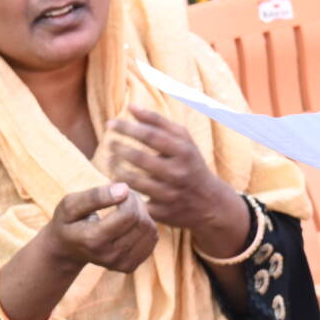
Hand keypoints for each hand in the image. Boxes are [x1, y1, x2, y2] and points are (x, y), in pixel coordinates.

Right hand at [39, 181, 159, 274]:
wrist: (67, 249)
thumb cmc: (68, 221)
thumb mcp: (71, 204)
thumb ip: (95, 196)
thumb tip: (125, 189)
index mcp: (92, 240)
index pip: (129, 215)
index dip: (129, 197)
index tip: (118, 191)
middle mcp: (108, 256)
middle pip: (141, 222)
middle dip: (136, 203)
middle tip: (123, 196)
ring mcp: (120, 264)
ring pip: (150, 231)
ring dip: (143, 213)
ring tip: (126, 207)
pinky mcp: (130, 266)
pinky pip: (152, 240)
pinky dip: (145, 226)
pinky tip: (130, 222)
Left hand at [101, 105, 248, 246]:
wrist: (211, 204)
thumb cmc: (190, 164)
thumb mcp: (184, 140)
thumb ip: (158, 121)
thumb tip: (131, 106)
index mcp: (184, 151)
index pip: (150, 135)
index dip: (127, 128)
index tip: (111, 123)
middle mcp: (178, 173)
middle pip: (140, 158)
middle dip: (119, 148)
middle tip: (108, 142)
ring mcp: (170, 195)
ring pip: (134, 182)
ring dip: (116, 169)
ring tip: (109, 160)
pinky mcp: (163, 213)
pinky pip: (136, 202)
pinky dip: (123, 191)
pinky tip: (116, 184)